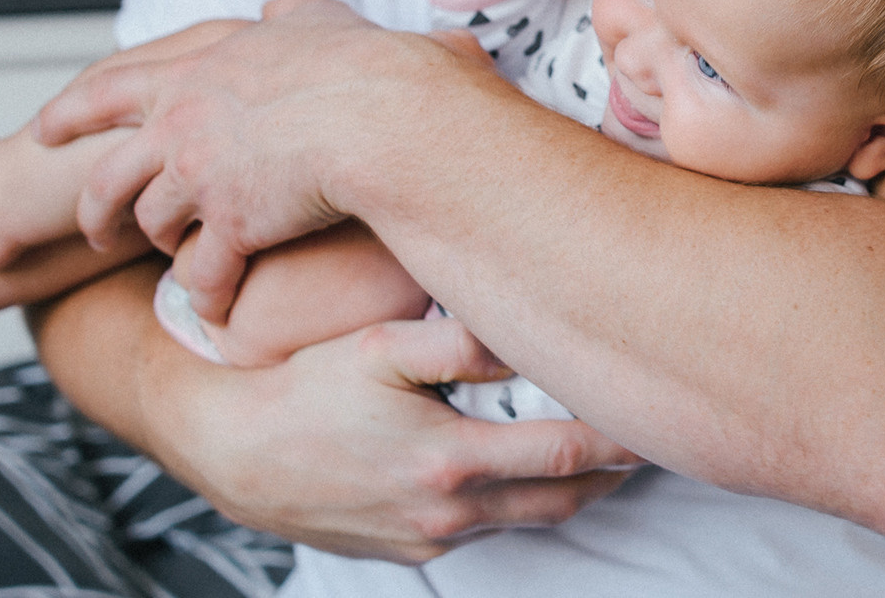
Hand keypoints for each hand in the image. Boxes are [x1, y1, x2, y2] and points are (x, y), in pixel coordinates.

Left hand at [41, 0, 462, 321]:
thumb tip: (281, 6)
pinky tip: (216, 309)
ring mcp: (201, 179)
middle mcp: (181, 127)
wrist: (380, 113)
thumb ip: (289, 12)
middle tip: (94, 230)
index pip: (107, 89)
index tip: (43, 129)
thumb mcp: (316, 18)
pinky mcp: (233, 226)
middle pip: (109, 176)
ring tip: (173, 262)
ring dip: (161, 246)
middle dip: (94, 208)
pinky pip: (204, 274)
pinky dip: (208, 295)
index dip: (69, 112)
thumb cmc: (360, 63)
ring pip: (152, 225)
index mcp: (192, 74)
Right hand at [151, 313, 642, 558]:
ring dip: (570, 491)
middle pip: (562, 500)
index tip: (654, 417)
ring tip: (607, 457)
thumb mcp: (381, 347)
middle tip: (651, 438)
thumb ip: (461, 345)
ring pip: (526, 519)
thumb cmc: (302, 388)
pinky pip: (482, 532)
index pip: (567, 456)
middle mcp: (447, 513)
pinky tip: (528, 475)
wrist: (230, 451)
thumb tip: (529, 334)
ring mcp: (426, 540)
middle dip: (613, 474)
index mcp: (450, 461)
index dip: (620, 439)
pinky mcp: (406, 552)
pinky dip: (517, 505)